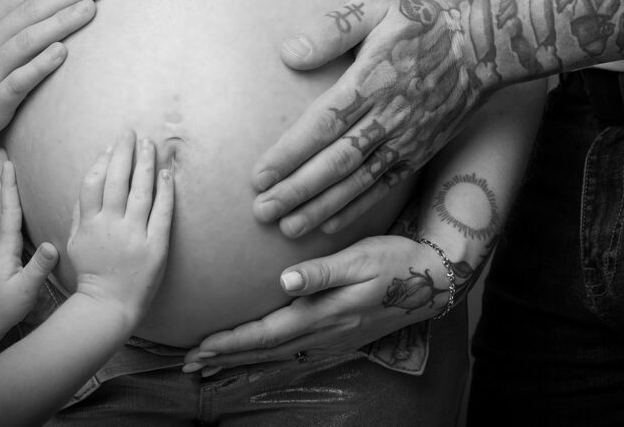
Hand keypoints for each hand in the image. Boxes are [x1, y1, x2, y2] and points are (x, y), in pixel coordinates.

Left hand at [0, 149, 59, 337]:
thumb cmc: (4, 306)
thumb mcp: (25, 289)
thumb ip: (39, 267)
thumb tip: (53, 245)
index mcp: (5, 244)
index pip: (8, 207)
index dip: (9, 183)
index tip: (9, 160)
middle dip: (1, 173)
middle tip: (0, 150)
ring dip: (0, 182)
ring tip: (2, 163)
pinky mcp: (0, 247)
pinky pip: (1, 214)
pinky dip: (3, 197)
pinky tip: (6, 194)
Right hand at [67, 130, 173, 321]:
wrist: (108, 306)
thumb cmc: (91, 272)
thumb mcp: (74, 241)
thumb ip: (78, 212)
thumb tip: (88, 180)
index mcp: (88, 224)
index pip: (93, 183)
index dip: (103, 160)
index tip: (112, 144)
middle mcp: (110, 226)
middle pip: (117, 181)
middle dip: (124, 152)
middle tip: (131, 132)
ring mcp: (133, 236)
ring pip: (140, 191)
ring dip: (145, 164)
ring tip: (150, 144)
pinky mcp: (155, 247)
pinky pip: (162, 213)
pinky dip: (165, 190)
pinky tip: (167, 172)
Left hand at [182, 236, 449, 374]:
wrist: (433, 280)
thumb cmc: (396, 261)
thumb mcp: (361, 258)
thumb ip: (322, 271)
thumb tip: (285, 282)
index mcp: (323, 315)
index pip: (265, 333)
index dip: (230, 341)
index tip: (199, 347)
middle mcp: (324, 334)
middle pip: (264, 350)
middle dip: (225, 357)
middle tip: (190, 363)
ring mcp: (332, 340)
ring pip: (276, 355)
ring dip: (242, 359)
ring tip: (211, 365)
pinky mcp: (338, 337)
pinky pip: (292, 352)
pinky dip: (266, 355)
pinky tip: (256, 355)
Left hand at [251, 0, 489, 236]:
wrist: (483, 46)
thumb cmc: (423, 21)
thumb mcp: (378, 5)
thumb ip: (332, 29)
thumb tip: (288, 53)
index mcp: (371, 81)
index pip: (322, 125)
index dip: (289, 154)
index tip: (259, 176)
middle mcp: (387, 117)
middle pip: (334, 162)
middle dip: (296, 190)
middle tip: (262, 211)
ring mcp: (405, 139)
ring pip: (356, 182)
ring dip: (320, 207)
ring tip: (287, 229)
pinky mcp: (419, 153)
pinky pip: (382, 187)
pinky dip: (355, 208)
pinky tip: (329, 226)